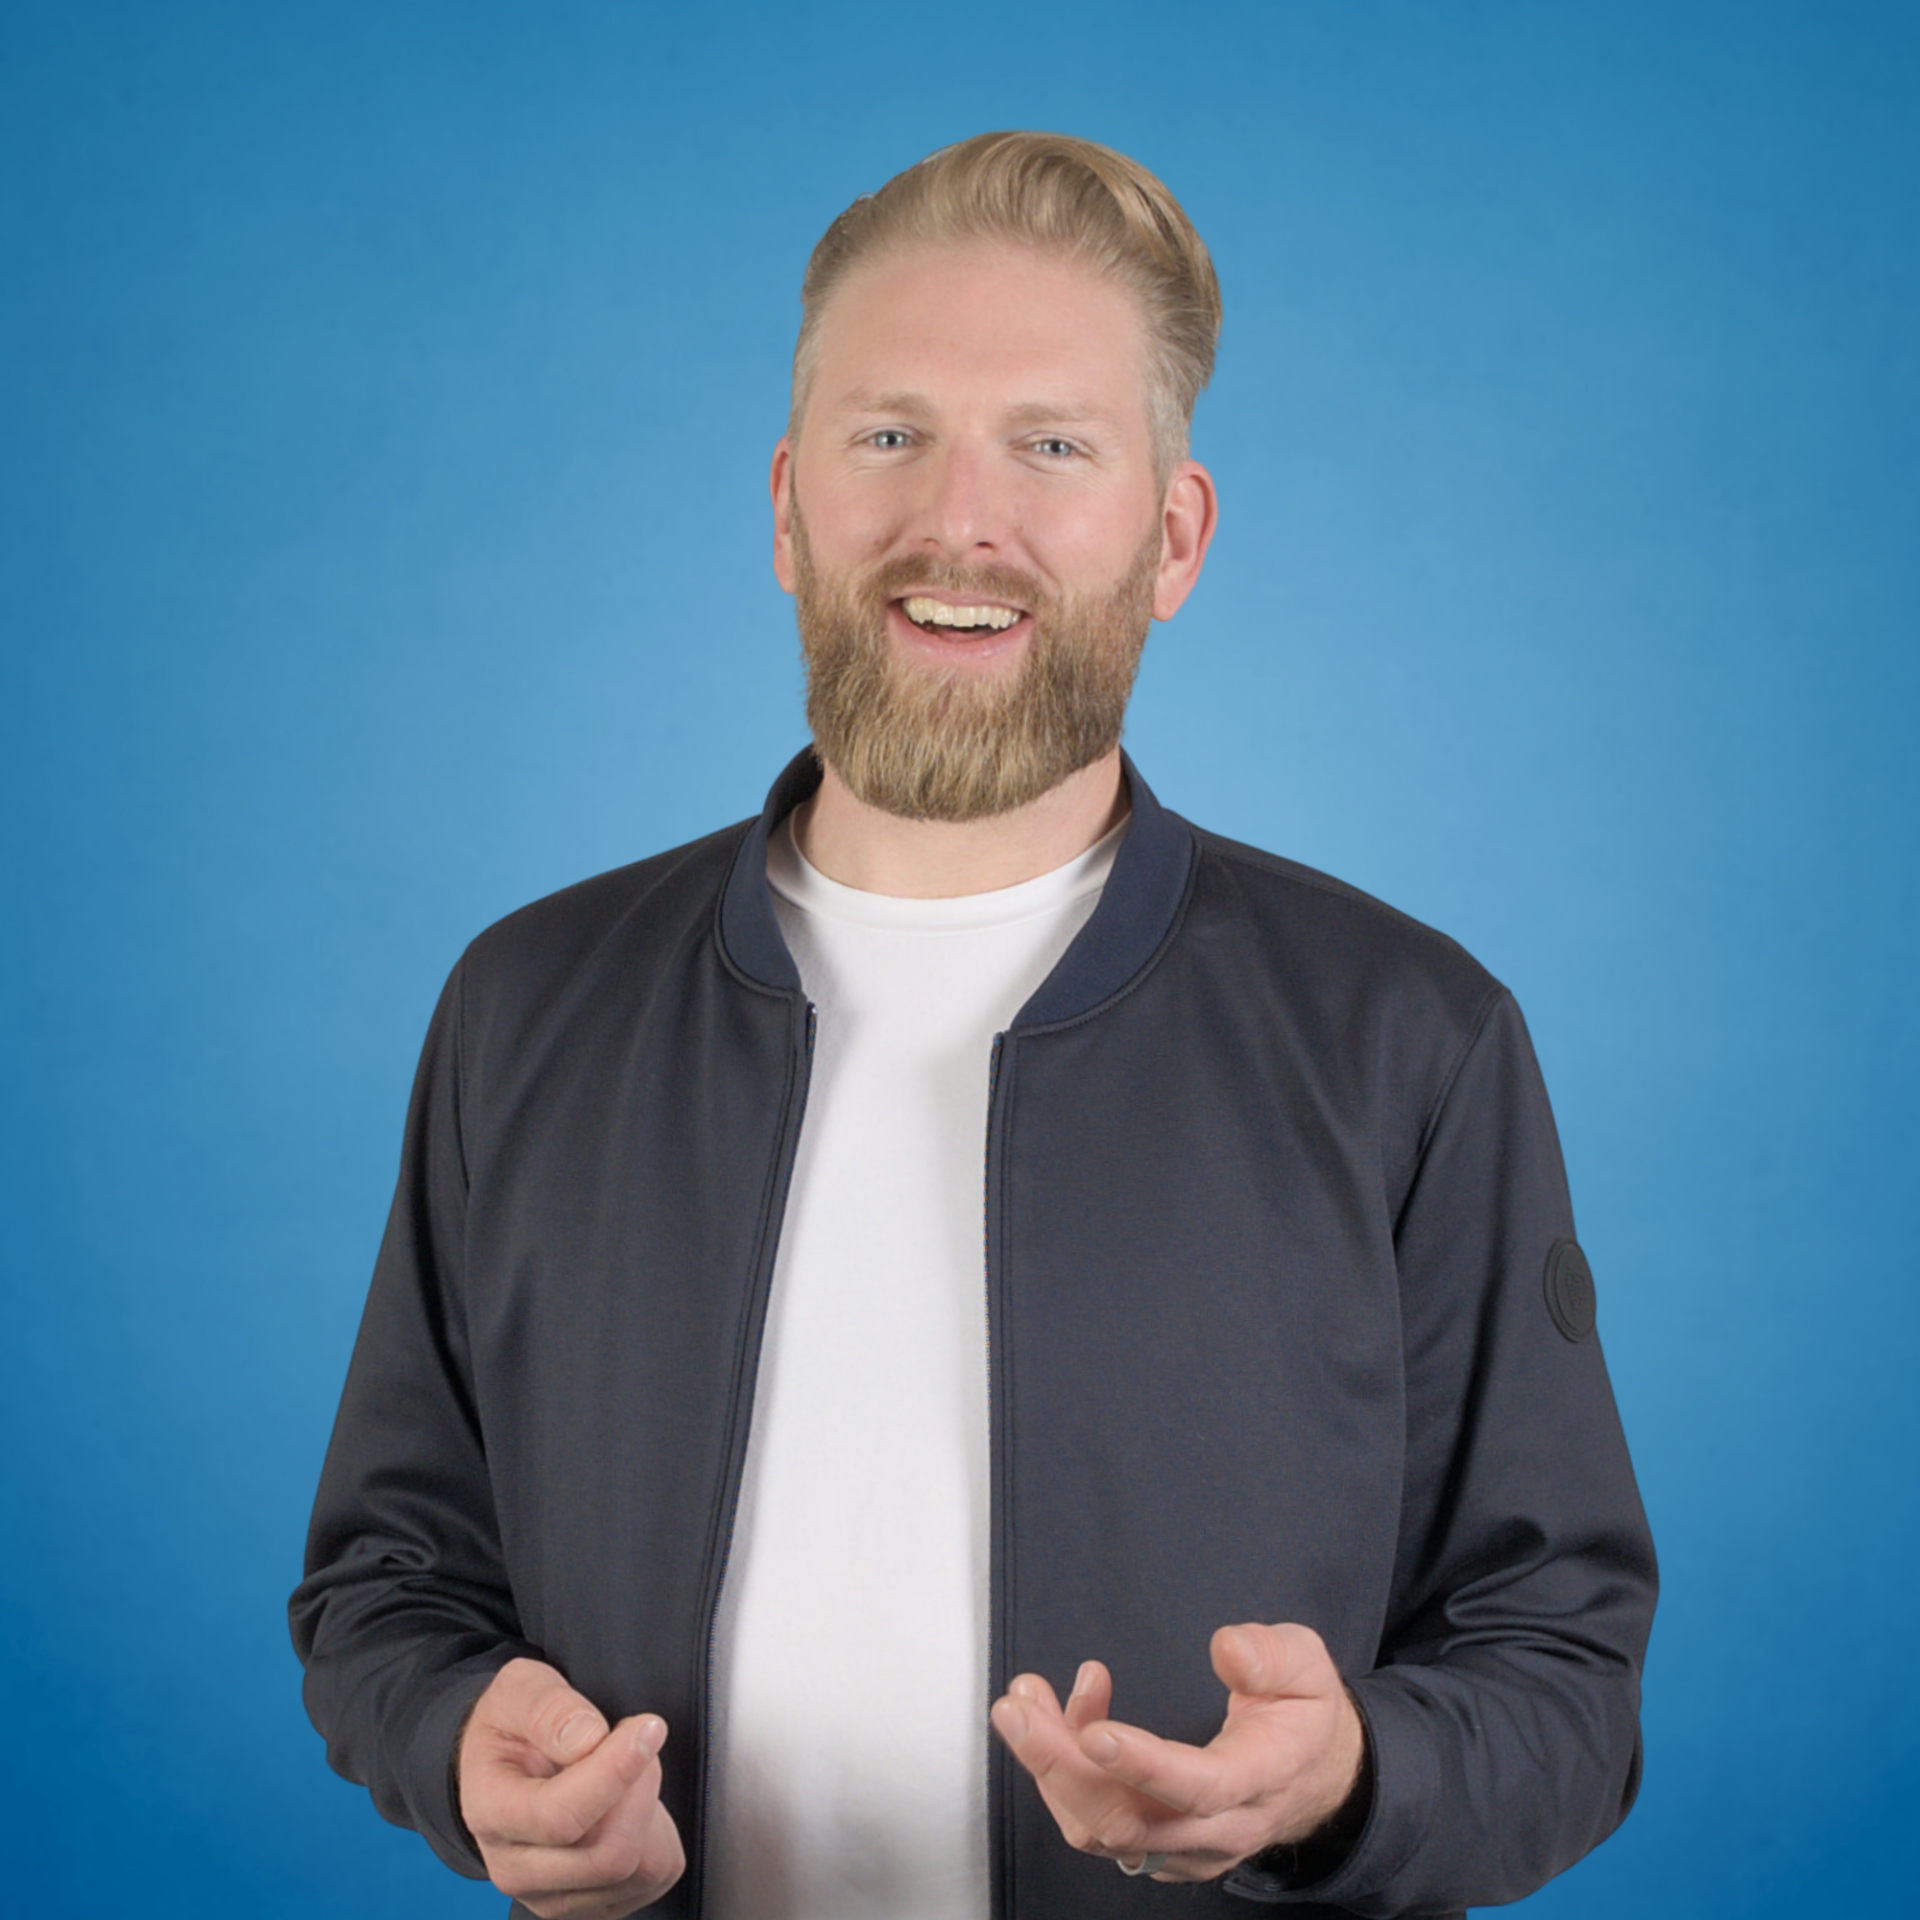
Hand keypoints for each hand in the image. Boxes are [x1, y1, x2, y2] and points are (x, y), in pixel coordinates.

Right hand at [458, 1656, 685, 1918]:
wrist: (504, 1766)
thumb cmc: (512, 1726)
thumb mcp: (520, 1689)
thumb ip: (548, 1708)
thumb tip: (587, 1738)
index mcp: (491, 1812)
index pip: (560, 1817)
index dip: (615, 1772)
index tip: (648, 1727)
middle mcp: (516, 1869)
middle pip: (608, 1854)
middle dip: (641, 1786)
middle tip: (638, 1739)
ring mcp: (553, 1896)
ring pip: (638, 1869)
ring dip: (651, 1808)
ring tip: (631, 1770)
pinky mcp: (592, 1904)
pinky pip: (654, 1876)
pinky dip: (660, 1833)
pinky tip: (633, 1803)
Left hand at [989, 1622, 1364, 1882]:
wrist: (1314, 1774)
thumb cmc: (1301, 1717)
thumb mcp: (1307, 1667)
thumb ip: (1271, 1656)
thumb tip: (1228, 1650)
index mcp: (1261, 1780)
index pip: (1200, 1789)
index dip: (1143, 1766)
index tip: (1094, 1733)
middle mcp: (1220, 1829)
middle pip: (1129, 1822)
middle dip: (1060, 1765)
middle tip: (1017, 1707)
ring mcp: (1185, 1848)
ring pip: (1101, 1829)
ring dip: (1051, 1765)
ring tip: (1026, 1700)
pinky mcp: (1158, 1850)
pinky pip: (1097, 1827)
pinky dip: (1063, 1776)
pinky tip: (1057, 1720)